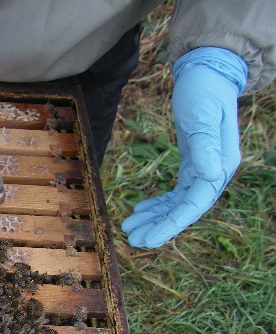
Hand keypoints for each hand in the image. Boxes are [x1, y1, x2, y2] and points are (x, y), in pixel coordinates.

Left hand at [121, 47, 247, 248]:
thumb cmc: (204, 92)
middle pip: (185, 209)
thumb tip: (210, 176)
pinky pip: (176, 191)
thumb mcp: (201, 118)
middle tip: (133, 240)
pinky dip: (159, 203)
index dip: (172, 224)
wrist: (207, 73)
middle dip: (160, 226)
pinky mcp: (193, 163)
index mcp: (222, 165)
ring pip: (178, 202)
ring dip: (155, 217)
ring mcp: (205, 168)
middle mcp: (216, 171)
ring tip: (130, 228)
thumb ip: (205, 147)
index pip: (195, 204)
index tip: (149, 239)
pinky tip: (140, 209)